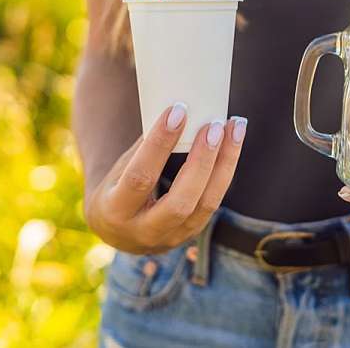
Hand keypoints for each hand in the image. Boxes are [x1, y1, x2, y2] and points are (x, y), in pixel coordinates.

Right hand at [84, 103, 246, 253]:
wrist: (118, 230)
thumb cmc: (118, 187)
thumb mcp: (119, 170)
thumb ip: (144, 148)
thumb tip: (178, 110)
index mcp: (114, 211)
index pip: (141, 177)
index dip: (160, 144)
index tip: (178, 111)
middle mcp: (143, 231)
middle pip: (181, 201)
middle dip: (202, 161)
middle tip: (214, 125)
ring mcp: (171, 238)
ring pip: (206, 203)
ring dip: (225, 163)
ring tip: (235, 128)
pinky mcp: (191, 234)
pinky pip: (213, 202)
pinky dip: (225, 171)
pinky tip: (233, 144)